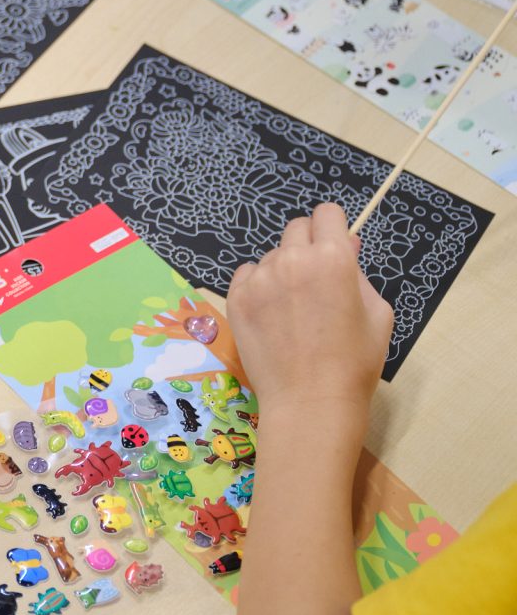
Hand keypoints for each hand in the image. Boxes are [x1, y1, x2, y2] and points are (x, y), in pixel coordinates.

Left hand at [227, 203, 393, 412]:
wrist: (311, 400)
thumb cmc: (355, 361)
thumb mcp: (378, 313)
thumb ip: (359, 272)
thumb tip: (345, 244)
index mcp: (333, 258)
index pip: (327, 214)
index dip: (333, 228)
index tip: (334, 245)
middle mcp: (292, 259)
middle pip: (297, 228)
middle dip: (309, 245)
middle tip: (316, 278)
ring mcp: (260, 278)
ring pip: (273, 255)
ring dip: (284, 269)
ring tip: (294, 308)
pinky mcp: (236, 297)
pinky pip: (248, 274)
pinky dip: (259, 285)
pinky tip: (272, 313)